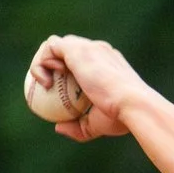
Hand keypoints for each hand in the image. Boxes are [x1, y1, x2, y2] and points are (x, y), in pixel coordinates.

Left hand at [28, 35, 153, 141]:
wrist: (132, 104)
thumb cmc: (120, 117)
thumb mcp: (98, 124)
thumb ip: (79, 126)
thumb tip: (58, 127)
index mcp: (108, 64)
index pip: (83, 60)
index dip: (68, 73)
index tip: (62, 94)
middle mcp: (98, 50)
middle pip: (68, 49)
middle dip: (53, 64)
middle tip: (49, 87)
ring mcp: (88, 47)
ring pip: (55, 45)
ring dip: (44, 62)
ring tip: (47, 85)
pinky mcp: (77, 48)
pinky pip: (49, 48)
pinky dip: (41, 63)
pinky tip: (46, 82)